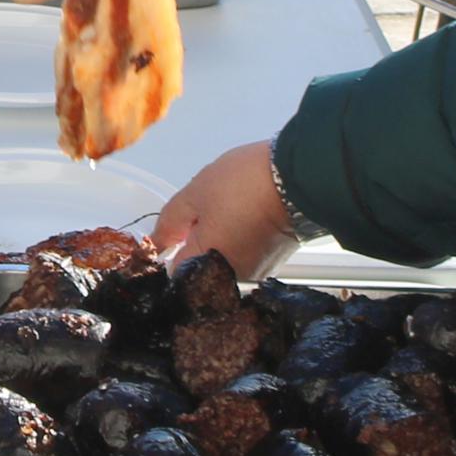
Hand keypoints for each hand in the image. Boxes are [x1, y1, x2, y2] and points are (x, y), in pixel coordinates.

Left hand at [151, 140, 299, 274]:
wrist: (299, 177)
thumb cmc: (245, 184)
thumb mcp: (196, 193)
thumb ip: (170, 221)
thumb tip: (157, 242)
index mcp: (206, 264)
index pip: (173, 272)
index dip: (169, 250)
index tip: (174, 231)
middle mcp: (230, 277)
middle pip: (200, 269)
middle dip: (196, 244)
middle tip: (205, 212)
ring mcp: (255, 272)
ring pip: (223, 262)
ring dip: (220, 242)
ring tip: (230, 211)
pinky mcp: (273, 264)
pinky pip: (246, 256)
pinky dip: (241, 240)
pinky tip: (246, 216)